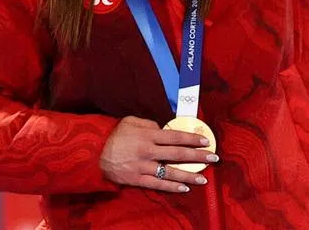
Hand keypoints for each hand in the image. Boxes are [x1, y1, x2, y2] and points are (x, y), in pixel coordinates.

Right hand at [99, 116, 217, 192]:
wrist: (94, 153)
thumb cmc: (115, 135)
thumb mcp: (131, 121)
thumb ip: (149, 123)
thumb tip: (163, 128)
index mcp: (148, 135)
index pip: (175, 136)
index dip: (192, 138)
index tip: (206, 140)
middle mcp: (149, 151)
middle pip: (178, 154)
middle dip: (197, 156)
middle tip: (213, 158)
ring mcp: (144, 167)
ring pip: (171, 172)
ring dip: (189, 175)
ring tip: (203, 178)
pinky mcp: (138, 179)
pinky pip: (158, 184)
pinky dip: (172, 187)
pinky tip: (184, 188)